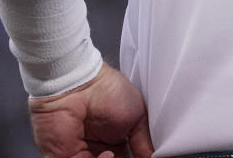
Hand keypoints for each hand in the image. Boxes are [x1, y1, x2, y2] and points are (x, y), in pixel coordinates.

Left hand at [28, 63, 153, 157]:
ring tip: (114, 153)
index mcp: (115, 143)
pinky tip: (106, 154)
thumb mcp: (138, 116)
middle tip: (129, 156)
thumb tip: (153, 156)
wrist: (80, 83)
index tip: (142, 156)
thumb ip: (144, 142)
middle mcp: (97, 151)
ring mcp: (79, 156)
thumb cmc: (108, 91)